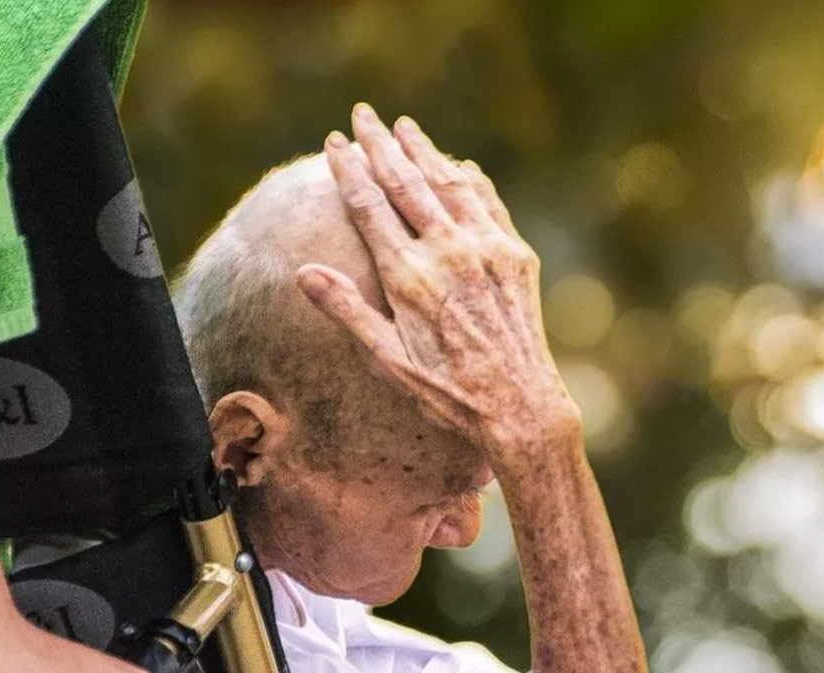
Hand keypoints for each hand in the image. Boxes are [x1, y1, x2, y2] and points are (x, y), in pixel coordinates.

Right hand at [296, 104, 578, 457]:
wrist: (520, 406)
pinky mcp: (515, 255)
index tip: (333, 142)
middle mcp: (448, 252)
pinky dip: (467, 178)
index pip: (370, 206)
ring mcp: (486, 249)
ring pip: (448, 183)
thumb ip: (346, 310)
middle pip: (407, 182)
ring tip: (404, 126)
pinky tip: (456, 165)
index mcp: (408, 277)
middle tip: (362, 115)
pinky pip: (486, 202)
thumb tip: (302, 274)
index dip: (350, 170)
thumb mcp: (386, 360)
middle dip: (381, 145)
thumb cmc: (446, 393)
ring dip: (424, 151)